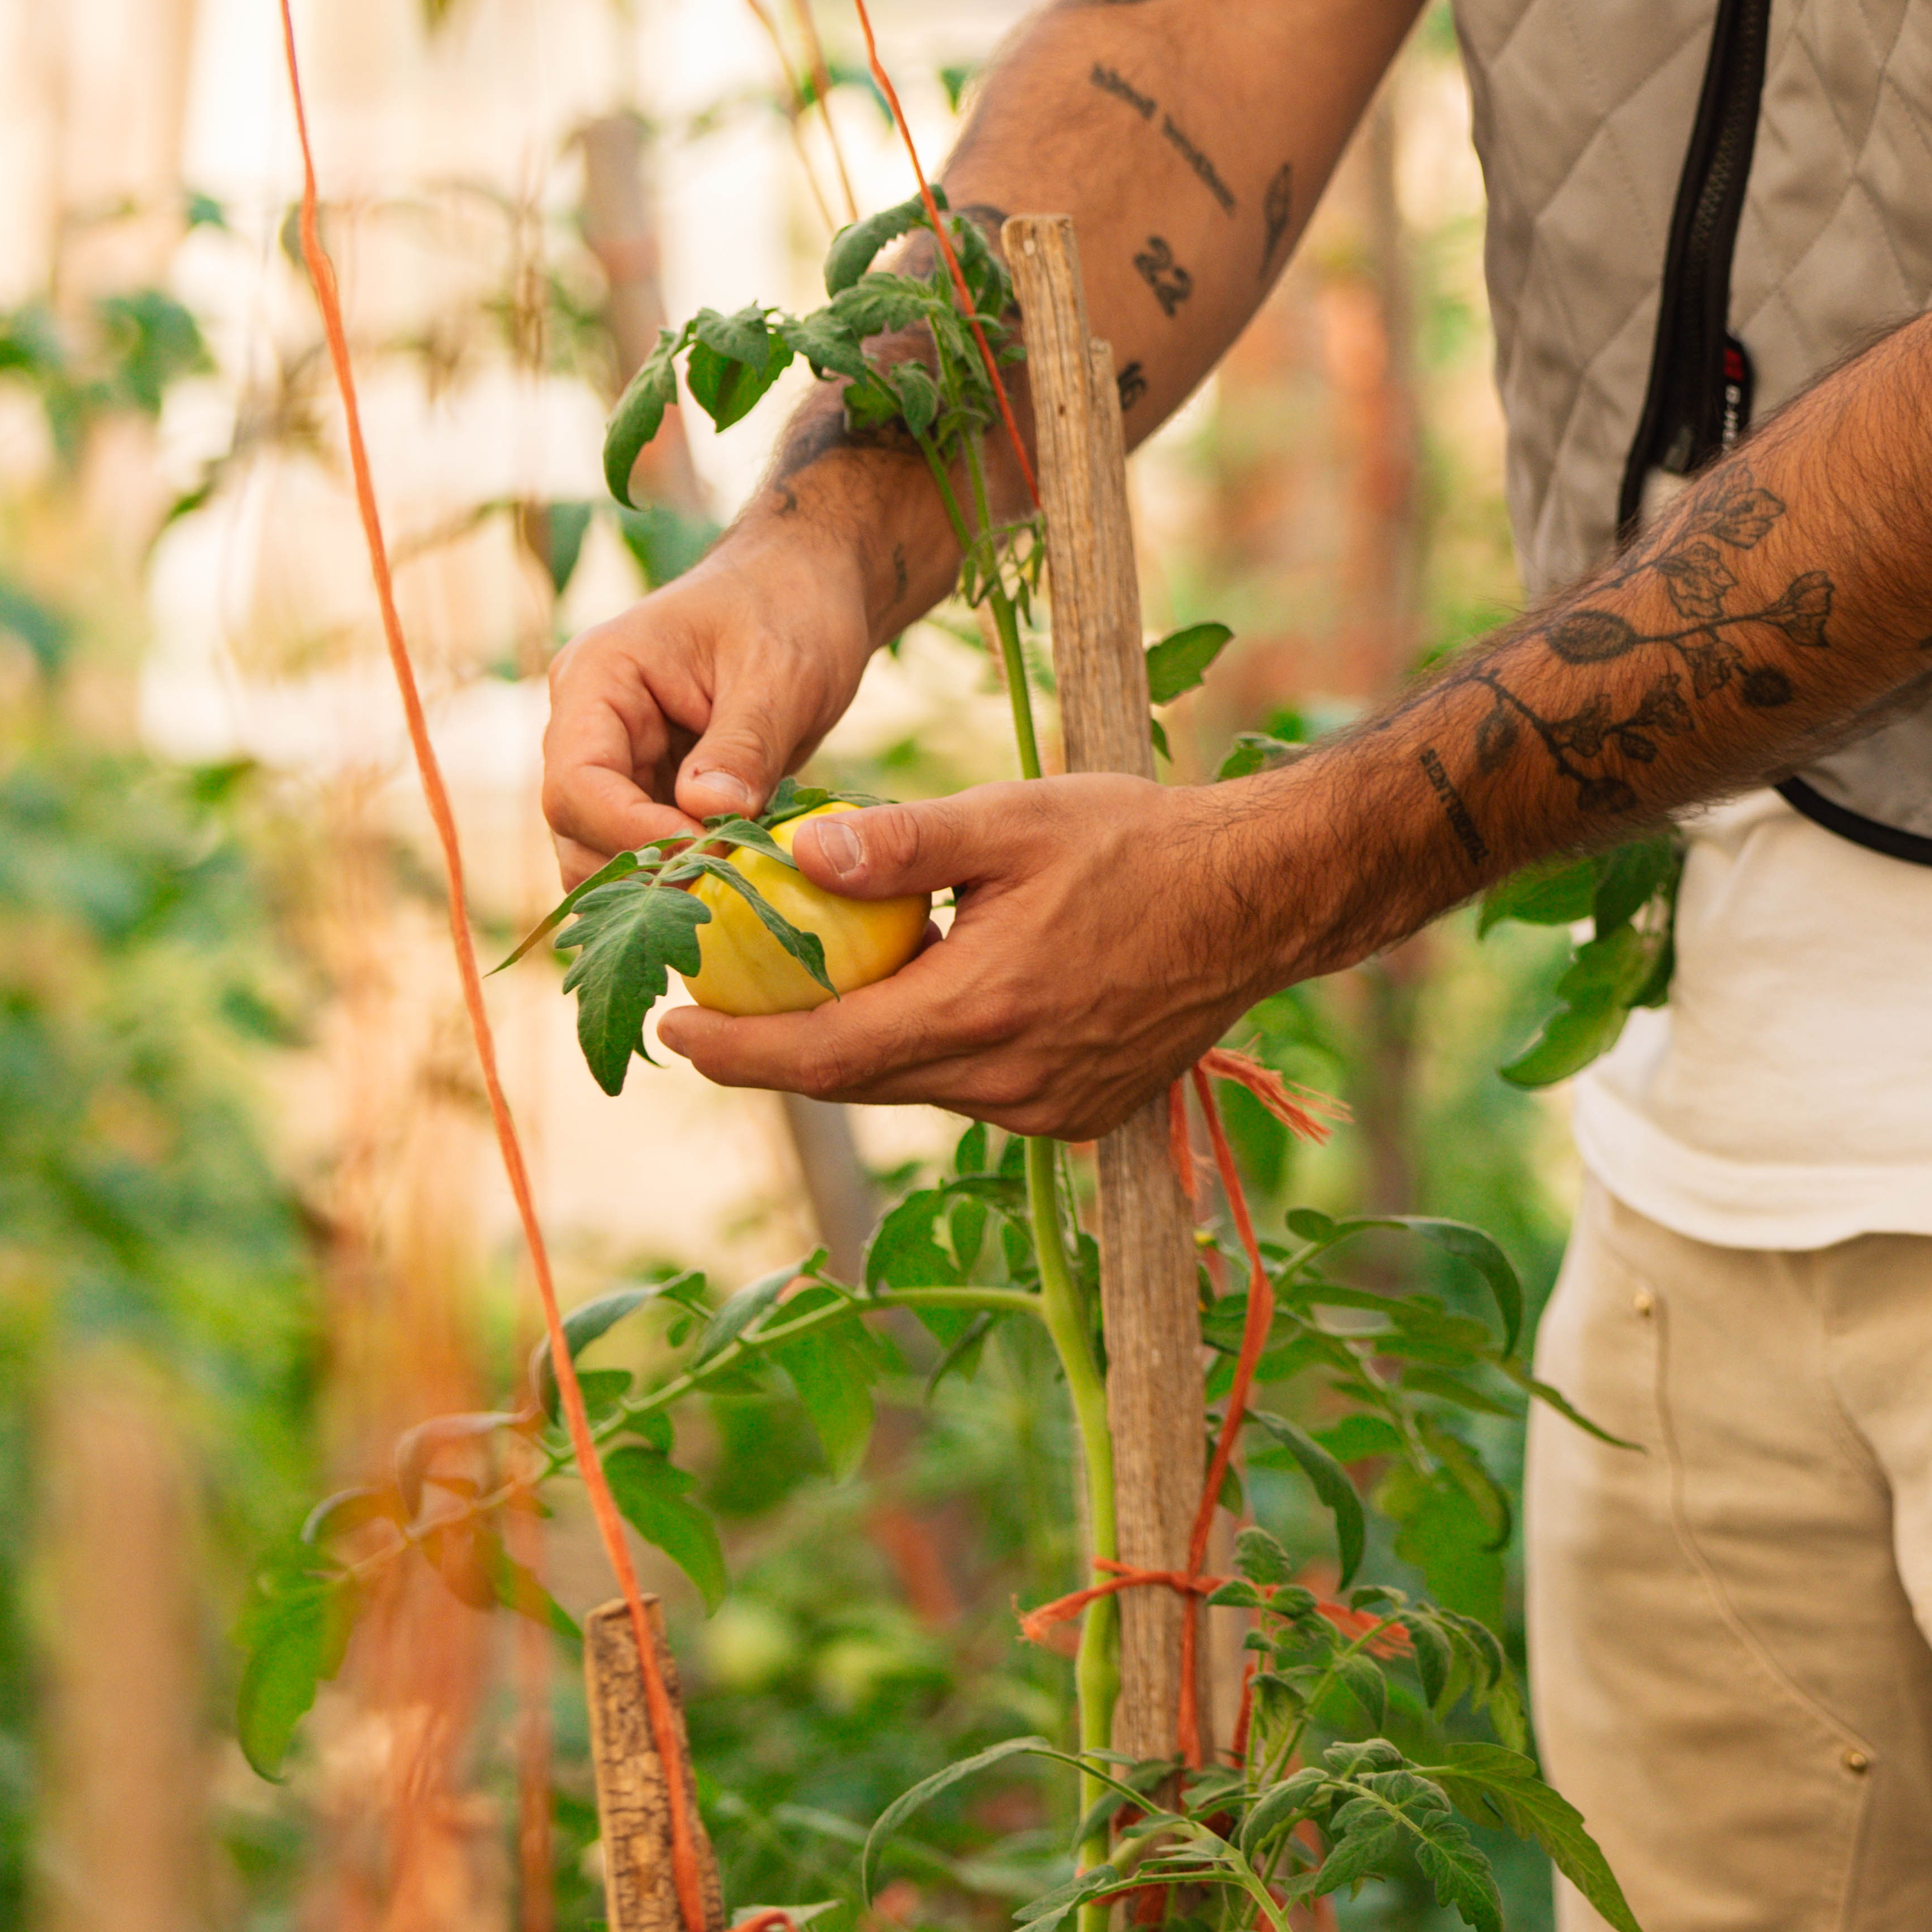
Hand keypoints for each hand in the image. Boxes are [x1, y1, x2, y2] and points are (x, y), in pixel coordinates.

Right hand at [540, 538, 876, 888]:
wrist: (813, 588)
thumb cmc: (793, 607)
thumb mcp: (780, 673)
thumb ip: (742, 745)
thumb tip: (706, 814)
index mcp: (598, 679)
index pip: (577, 781)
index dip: (630, 833)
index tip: (705, 852)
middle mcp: (589, 725)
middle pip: (576, 829)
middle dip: (643, 866)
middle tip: (725, 882)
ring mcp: (617, 762)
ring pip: (602, 853)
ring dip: (661, 879)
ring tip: (735, 881)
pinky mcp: (651, 790)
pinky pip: (644, 850)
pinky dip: (683, 872)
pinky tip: (735, 876)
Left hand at [654, 782, 1275, 1136]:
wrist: (1259, 896)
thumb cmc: (1137, 840)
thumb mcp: (1013, 818)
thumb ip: (901, 842)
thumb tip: (794, 851)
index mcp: (984, 1007)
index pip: (827, 1054)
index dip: (739, 1052)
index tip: (672, 1032)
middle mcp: (1013, 1078)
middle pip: (861, 1082)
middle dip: (782, 1049)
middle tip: (717, 1006)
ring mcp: (1051, 1106)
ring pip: (919, 1087)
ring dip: (865, 1045)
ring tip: (829, 982)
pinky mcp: (1081, 1113)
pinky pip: (976, 1091)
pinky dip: (936, 1051)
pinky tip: (943, 990)